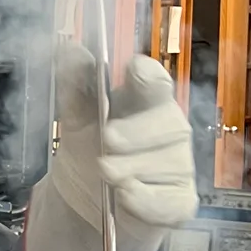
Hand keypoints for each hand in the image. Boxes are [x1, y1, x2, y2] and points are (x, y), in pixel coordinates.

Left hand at [50, 42, 196, 228]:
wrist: (83, 199)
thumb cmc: (88, 149)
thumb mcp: (75, 116)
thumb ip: (75, 84)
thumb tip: (71, 49)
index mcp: (145, 102)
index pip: (156, 82)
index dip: (148, 75)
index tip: (136, 70)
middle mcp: (168, 130)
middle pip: (168, 122)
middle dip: (137, 131)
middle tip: (108, 139)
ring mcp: (178, 165)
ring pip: (165, 164)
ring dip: (130, 168)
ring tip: (105, 173)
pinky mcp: (179, 200)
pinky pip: (168, 200)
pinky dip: (144, 199)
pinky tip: (125, 194)